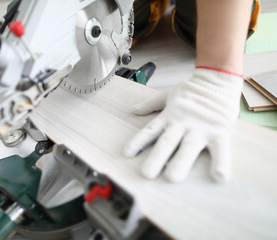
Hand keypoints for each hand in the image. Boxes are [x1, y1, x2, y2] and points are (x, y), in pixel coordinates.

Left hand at [124, 68, 243, 182]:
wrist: (218, 78)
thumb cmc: (192, 90)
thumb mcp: (169, 94)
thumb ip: (151, 104)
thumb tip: (133, 109)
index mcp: (170, 115)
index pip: (151, 130)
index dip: (138, 141)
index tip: (127, 154)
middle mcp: (182, 123)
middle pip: (167, 142)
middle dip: (156, 158)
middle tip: (146, 174)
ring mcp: (200, 128)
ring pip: (189, 147)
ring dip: (180, 162)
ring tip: (172, 177)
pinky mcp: (219, 131)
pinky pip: (220, 148)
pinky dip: (220, 161)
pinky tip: (219, 176)